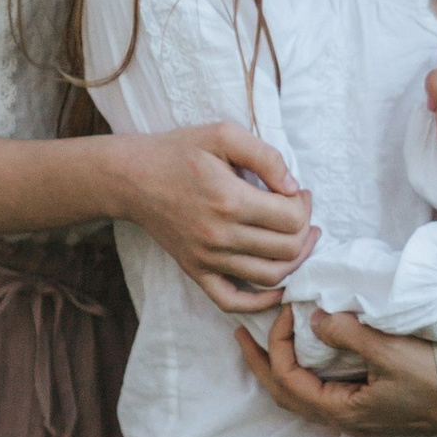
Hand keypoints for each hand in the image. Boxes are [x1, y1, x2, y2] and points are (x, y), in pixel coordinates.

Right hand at [116, 124, 314, 314]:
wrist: (132, 178)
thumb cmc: (178, 153)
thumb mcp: (223, 134)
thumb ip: (265, 156)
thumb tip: (292, 187)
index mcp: (230, 200)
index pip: (291, 219)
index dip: (304, 205)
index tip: (297, 192)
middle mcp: (220, 236)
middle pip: (287, 250)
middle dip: (304, 230)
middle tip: (299, 212)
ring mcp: (207, 259)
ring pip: (270, 277)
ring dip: (295, 261)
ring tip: (297, 240)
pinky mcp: (196, 271)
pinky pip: (232, 301)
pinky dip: (260, 302)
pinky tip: (277, 287)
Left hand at [239, 308, 436, 433]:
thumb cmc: (434, 378)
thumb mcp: (389, 352)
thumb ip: (348, 335)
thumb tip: (314, 319)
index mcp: (341, 410)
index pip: (288, 379)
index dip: (278, 345)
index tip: (286, 311)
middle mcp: (341, 417)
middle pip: (284, 394)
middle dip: (260, 364)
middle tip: (242, 336)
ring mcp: (353, 414)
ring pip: (300, 394)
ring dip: (280, 368)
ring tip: (268, 343)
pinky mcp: (366, 405)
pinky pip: (320, 390)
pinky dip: (303, 371)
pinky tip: (306, 353)